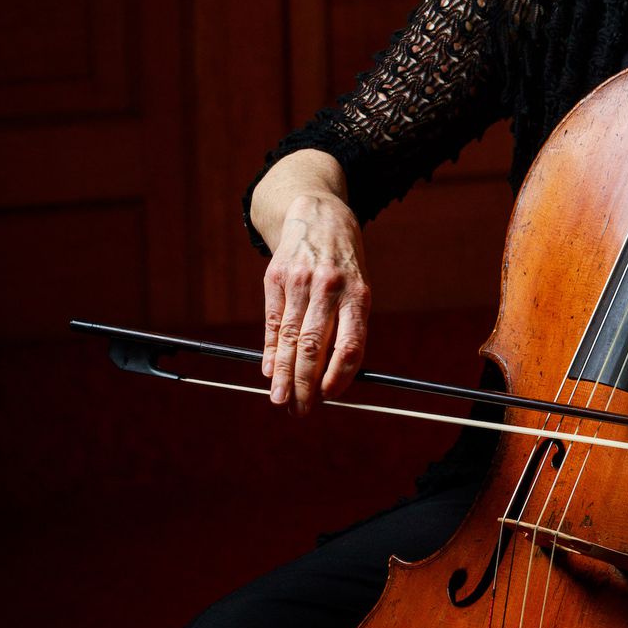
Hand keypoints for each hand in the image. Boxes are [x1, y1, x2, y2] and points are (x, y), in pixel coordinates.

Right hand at [262, 192, 370, 413]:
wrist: (319, 216)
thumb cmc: (344, 265)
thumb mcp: (358, 289)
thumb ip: (347, 328)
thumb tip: (332, 378)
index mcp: (358, 294)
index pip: (350, 344)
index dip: (338, 375)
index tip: (328, 397)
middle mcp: (329, 287)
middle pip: (314, 346)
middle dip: (305, 384)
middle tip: (300, 411)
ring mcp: (300, 281)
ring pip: (290, 338)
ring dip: (284, 375)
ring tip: (281, 400)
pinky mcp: (276, 277)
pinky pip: (272, 321)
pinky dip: (271, 350)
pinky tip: (269, 370)